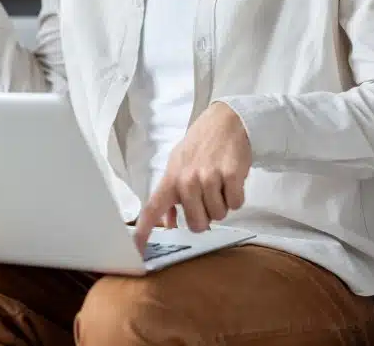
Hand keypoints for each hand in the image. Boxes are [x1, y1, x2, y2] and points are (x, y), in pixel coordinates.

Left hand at [133, 101, 251, 251]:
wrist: (225, 122)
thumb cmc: (200, 146)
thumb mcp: (178, 165)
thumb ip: (171, 195)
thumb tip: (167, 224)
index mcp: (171, 178)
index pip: (153, 208)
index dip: (144, 231)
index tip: (137, 250)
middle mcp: (187, 179)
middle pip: (197, 224)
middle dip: (205, 218)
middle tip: (207, 198)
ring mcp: (209, 177)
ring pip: (218, 215)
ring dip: (222, 204)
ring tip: (219, 183)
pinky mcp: (231, 175)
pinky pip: (236, 204)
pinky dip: (236, 197)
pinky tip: (231, 180)